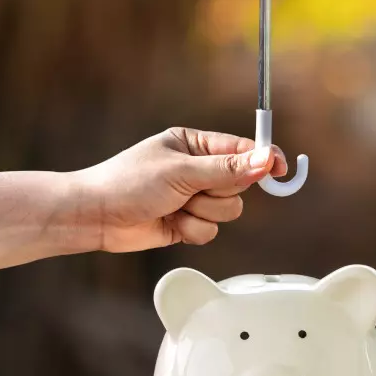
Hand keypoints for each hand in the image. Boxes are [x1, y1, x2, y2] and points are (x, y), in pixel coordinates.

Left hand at [74, 128, 287, 252]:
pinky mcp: (188, 223)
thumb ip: (227, 169)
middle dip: (218, 193)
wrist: (95, 216)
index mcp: (195, 145)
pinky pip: (211, 230)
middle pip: (240, 185)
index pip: (242, 149)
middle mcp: (198, 170)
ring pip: (229, 211)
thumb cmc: (128, 182)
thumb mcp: (181, 171)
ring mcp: (193, 198)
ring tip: (175, 207)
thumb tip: (265, 160)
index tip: (280, 169)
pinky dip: (192, 230)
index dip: (263, 159)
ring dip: (203, 213)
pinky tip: (169, 223)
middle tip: (191, 191)